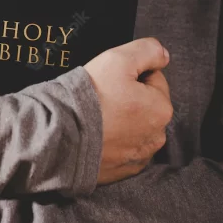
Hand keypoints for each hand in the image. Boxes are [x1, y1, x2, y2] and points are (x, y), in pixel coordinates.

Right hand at [83, 37, 173, 184]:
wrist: (58, 137)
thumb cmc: (89, 97)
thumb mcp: (117, 59)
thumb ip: (147, 50)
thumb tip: (163, 54)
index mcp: (162, 109)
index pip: (152, 80)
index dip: (130, 75)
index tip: (109, 80)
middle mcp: (156, 137)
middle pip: (144, 107)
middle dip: (128, 100)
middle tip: (100, 99)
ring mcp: (138, 157)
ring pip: (133, 130)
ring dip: (120, 123)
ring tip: (95, 119)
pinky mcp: (120, 172)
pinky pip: (120, 151)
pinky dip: (111, 144)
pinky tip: (94, 136)